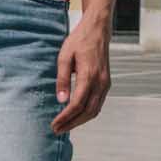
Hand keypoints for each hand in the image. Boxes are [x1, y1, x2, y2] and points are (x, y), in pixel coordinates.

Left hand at [51, 13, 110, 133]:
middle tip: (57, 130)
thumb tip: (61, 100)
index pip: (77, 104)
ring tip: (65, 126)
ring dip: (80, 121)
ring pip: (94, 110)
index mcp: (89, 75)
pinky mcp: (106, 83)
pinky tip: (76, 116)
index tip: (54, 124)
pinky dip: (87, 113)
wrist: (98, 30)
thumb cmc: (79, 40)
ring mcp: (105, 84)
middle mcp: (100, 82)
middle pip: (87, 112)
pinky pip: (98, 104)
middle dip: (71, 123)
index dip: (65, 117)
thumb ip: (62, 79)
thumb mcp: (65, 56)